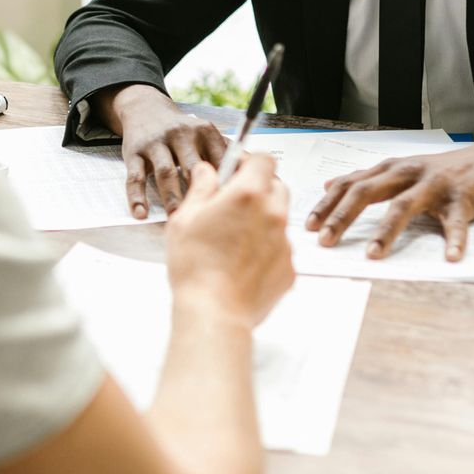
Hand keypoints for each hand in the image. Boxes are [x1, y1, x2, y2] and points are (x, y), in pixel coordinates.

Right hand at [98, 83, 228, 218]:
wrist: (145, 109)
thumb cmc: (182, 131)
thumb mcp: (205, 134)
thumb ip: (225, 155)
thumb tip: (254, 179)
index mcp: (204, 131)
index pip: (220, 159)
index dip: (227, 184)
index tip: (234, 206)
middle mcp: (181, 133)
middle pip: (193, 166)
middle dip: (202, 194)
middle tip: (209, 220)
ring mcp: (156, 142)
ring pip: (165, 173)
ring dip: (172, 199)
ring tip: (177, 219)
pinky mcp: (133, 152)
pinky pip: (135, 177)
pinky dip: (137, 197)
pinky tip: (141, 213)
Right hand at [165, 151, 293, 328]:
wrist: (214, 313)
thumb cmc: (196, 267)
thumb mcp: (184, 219)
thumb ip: (201, 189)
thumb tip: (206, 172)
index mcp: (248, 195)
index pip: (264, 160)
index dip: (249, 162)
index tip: (236, 172)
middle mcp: (273, 214)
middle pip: (277, 187)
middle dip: (259, 191)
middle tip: (233, 206)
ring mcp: (285, 243)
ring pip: (279, 220)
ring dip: (262, 222)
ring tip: (233, 242)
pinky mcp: (289, 268)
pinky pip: (280, 249)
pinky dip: (266, 251)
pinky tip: (242, 264)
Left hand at [304, 135, 473, 260]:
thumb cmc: (441, 171)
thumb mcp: (399, 168)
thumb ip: (366, 177)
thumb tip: (329, 184)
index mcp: (389, 169)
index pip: (349, 184)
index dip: (326, 204)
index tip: (307, 226)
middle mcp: (407, 173)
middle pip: (367, 192)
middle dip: (343, 217)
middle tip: (325, 241)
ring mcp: (434, 185)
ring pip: (404, 207)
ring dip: (386, 232)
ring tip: (373, 255)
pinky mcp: (462, 198)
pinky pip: (456, 222)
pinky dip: (454, 241)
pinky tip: (451, 258)